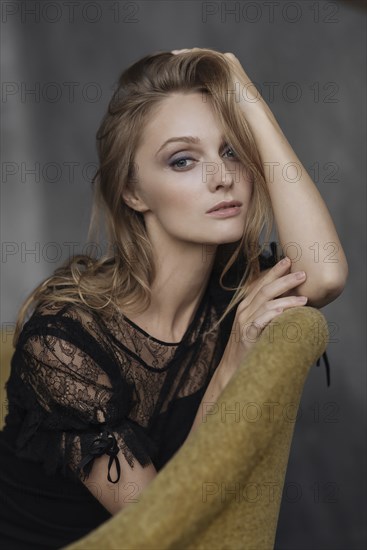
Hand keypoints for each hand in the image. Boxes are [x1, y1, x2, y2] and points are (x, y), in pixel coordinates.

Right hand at [218, 256, 307, 381]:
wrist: (234, 369)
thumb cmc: (250, 347)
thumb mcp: (258, 325)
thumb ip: (269, 312)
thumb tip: (293, 302)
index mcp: (246, 305)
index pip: (260, 283)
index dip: (274, 271)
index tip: (288, 261)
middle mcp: (244, 311)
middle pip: (264, 289)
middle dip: (284, 279)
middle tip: (302, 274)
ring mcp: (244, 322)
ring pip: (265, 303)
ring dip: (286, 298)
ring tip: (304, 298)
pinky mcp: (247, 335)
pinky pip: (261, 321)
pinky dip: (273, 314)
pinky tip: (286, 312)